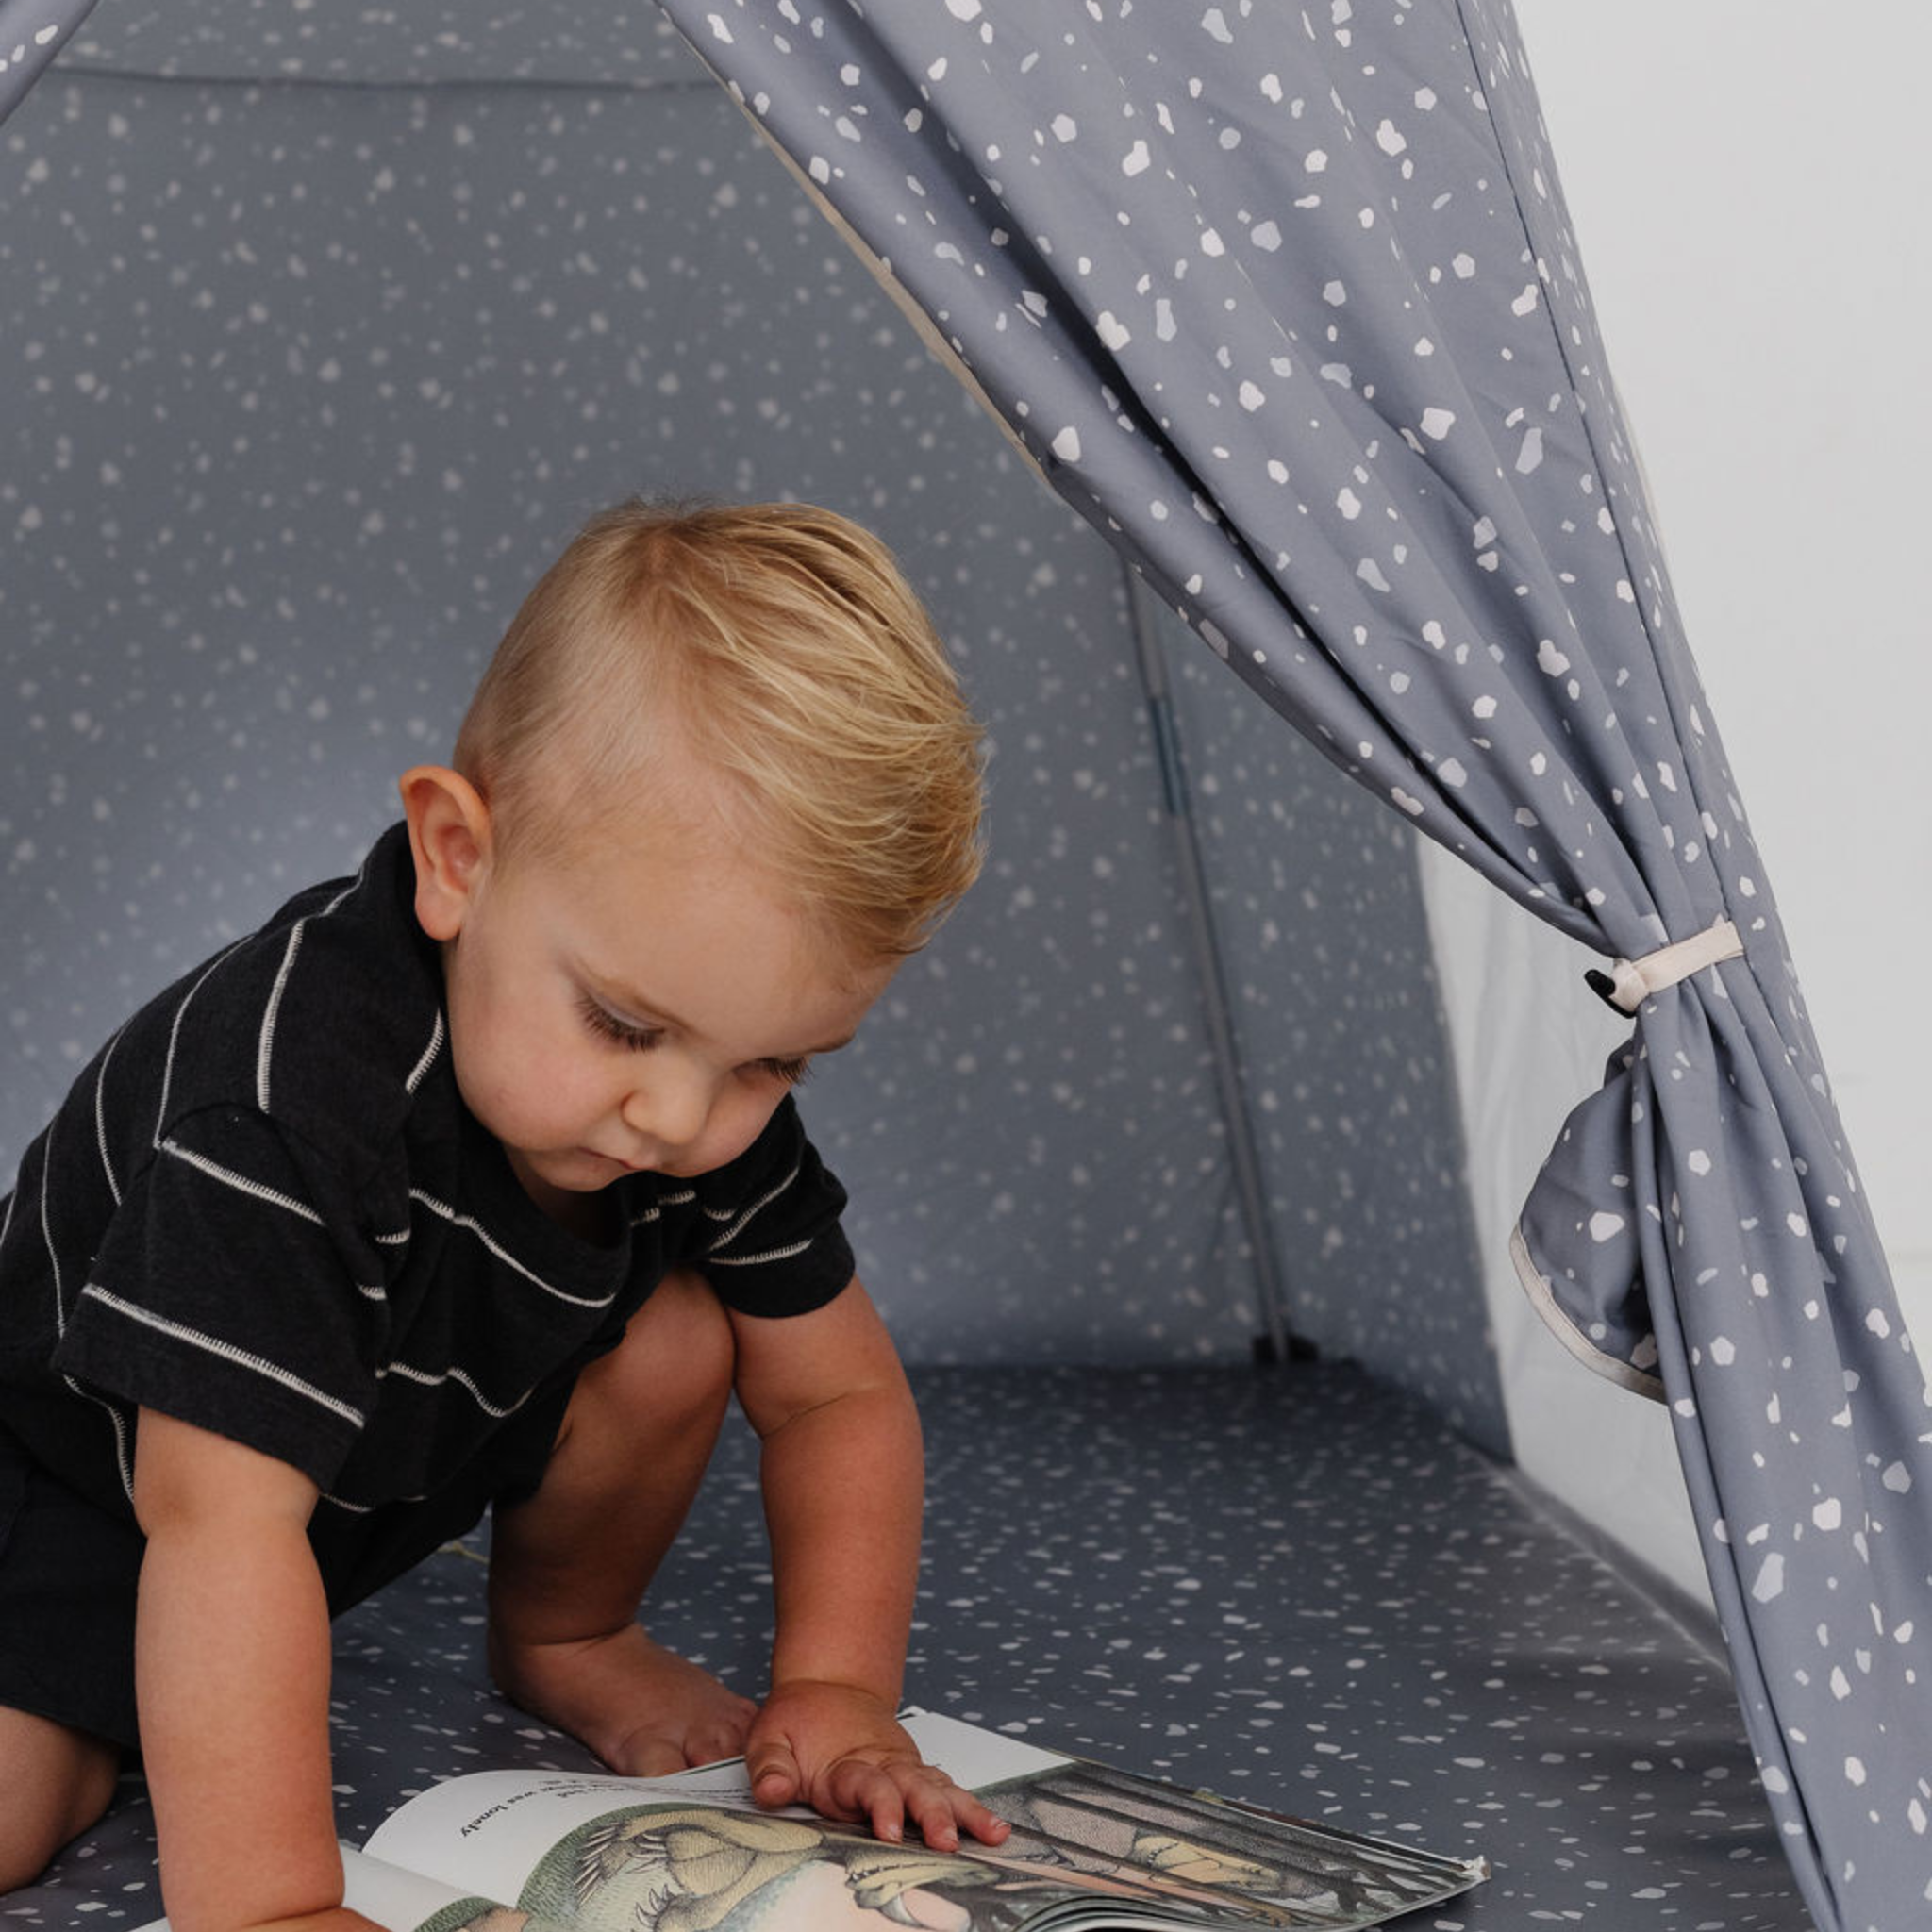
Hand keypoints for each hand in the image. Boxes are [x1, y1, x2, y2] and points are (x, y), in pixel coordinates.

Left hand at [744, 1682, 1011, 1852]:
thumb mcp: (769, 1736)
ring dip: (964, 1811)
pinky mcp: (914, 1773)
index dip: (881, 1807)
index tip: (891, 1831)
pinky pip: (947, 1789)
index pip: (868, 1786)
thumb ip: (770, 1765)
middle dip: (933, 1816)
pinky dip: (971, 1807)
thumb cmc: (798, 1717)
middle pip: (914, 1789)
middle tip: (946, 1841)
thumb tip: (772, 1789)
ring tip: (993, 1833)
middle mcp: (883, 1765)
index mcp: (847, 1763)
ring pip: (939, 1788)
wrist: (827, 1685)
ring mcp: (903, 1768)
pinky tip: (995, 1827)